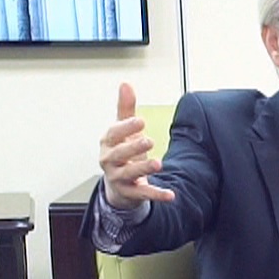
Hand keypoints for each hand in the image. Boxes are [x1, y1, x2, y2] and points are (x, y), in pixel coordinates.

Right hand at [97, 83, 174, 209]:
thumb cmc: (122, 152)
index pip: (113, 134)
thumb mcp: (123, 130)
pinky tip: (170, 194)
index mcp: (108, 143)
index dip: (125, 127)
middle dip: (133, 148)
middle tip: (149, 141)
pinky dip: (156, 194)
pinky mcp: (130, 192)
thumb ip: (125, 109)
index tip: (140, 121)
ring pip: (129, 173)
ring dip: (143, 168)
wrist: (117, 183)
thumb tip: (126, 84)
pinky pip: (143, 193)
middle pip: (118, 154)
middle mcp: (109, 161)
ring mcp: (118, 178)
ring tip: (158, 164)